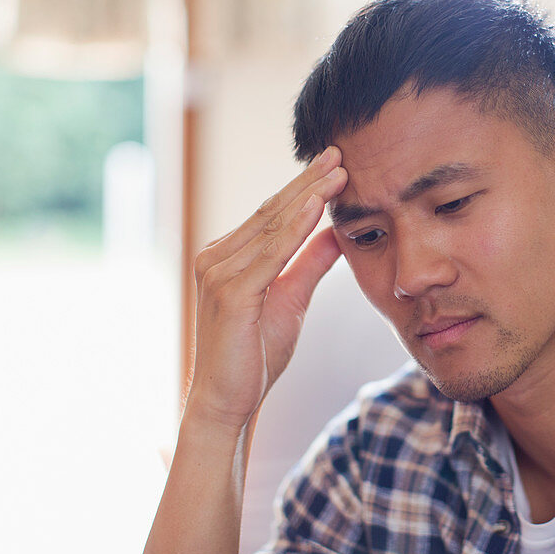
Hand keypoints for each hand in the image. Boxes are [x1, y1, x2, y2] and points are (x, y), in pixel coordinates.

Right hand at [186, 146, 347, 431]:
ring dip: (307, 196)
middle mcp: (215, 257)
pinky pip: (269, 253)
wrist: (228, 402)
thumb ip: (309, 264)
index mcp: (227, 256)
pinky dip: (294, 227)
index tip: (335, 163)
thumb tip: (336, 234)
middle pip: (272, 210)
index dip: (304, 187)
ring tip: (338, 171)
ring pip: (272, 226)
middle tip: (339, 152)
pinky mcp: (229, 292)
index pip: (273, 213)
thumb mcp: (291, 298)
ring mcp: (217, 272)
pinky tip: (317, 205)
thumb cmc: (255, 354)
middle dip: (308, 180)